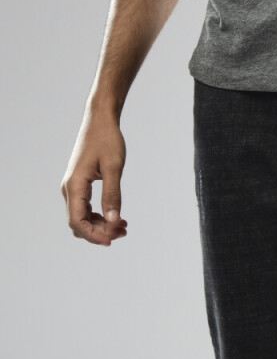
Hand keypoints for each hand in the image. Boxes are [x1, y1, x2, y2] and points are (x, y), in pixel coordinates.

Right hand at [61, 110, 128, 245]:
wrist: (100, 120)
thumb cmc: (107, 139)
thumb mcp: (113, 166)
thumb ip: (112, 194)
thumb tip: (114, 220)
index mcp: (74, 185)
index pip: (77, 222)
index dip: (93, 235)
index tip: (113, 239)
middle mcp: (69, 188)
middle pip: (79, 223)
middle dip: (100, 232)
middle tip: (124, 231)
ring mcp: (73, 187)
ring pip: (82, 217)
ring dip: (100, 225)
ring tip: (124, 226)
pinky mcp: (79, 184)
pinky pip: (85, 208)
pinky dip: (99, 215)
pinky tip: (116, 216)